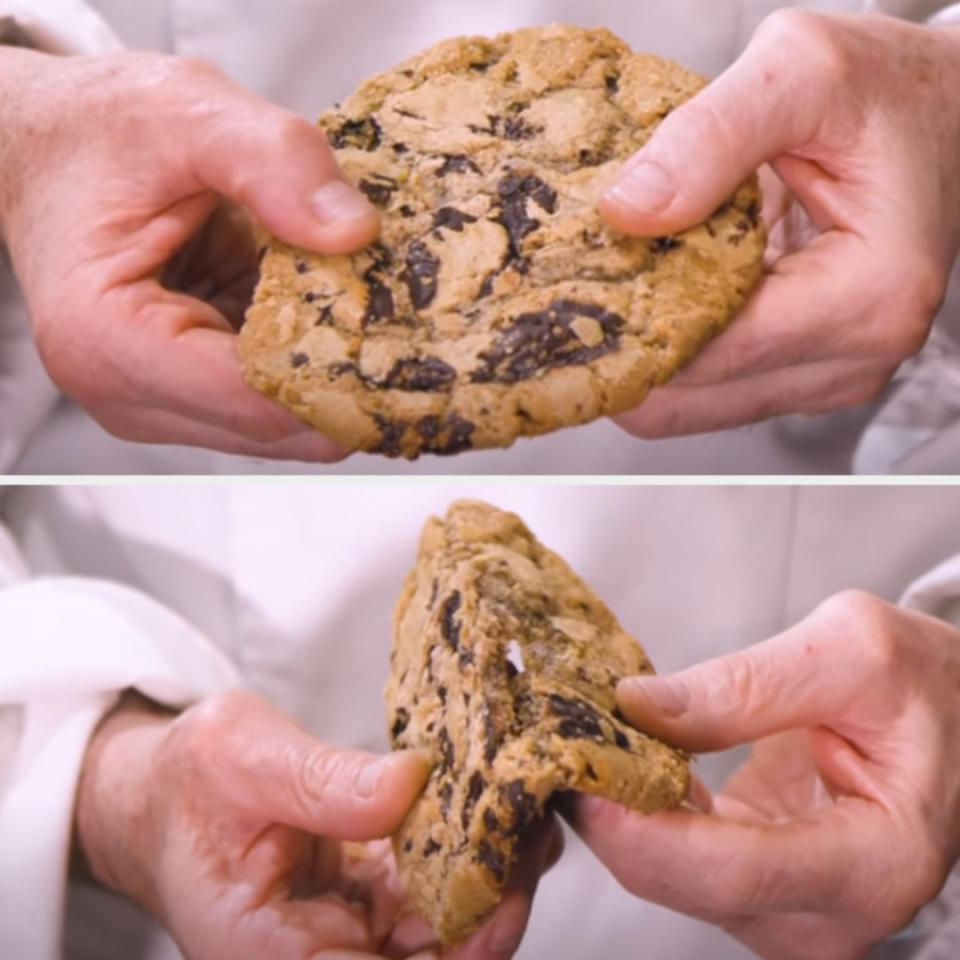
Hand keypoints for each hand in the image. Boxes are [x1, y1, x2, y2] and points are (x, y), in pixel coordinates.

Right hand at [0, 48, 379, 459]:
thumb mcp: (187, 112)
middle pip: (273, 429)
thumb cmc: (95, 133)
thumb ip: (274, 162)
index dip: (338, 387)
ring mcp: (154, 402)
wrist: (50, 148)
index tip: (411, 360)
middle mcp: (125, 391)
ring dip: (332, 383)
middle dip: (348, 390)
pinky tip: (334, 322)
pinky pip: (267, 402)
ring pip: (278, 427)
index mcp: (106, 337)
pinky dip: (308, 368)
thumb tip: (353, 232)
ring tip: (380, 327)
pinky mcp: (182, 395)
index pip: (250, 400)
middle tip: (419, 347)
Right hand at [75, 691, 558, 959]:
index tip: (501, 902)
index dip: (451, 955)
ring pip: (440, 927)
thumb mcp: (243, 760)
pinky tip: (499, 813)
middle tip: (531, 845)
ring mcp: (348, 926)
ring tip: (528, 820)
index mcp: (270, 954)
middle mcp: (317, 954)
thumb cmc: (186, 784)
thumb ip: (324, 782)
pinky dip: (466, 853)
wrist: (166, 790)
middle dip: (488, 914)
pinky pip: (431, 885)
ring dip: (489, 881)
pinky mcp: (368, 892)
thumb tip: (413, 783)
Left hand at [573, 591, 959, 959]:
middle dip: (608, 814)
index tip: (575, 771)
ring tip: (580, 740)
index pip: (727, 871)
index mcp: (874, 863)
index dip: (637, 826)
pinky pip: (676, 858)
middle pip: (682, 883)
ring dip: (615, 810)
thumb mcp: (851, 651)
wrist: (956, 715)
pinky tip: (620, 757)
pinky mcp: (758, 888)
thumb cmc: (928, 685)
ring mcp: (790, 911)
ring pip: (667, 876)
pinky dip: (639, 809)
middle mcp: (830, 914)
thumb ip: (745, 686)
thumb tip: (638, 707)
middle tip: (555, 741)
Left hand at [602, 12, 959, 436]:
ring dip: (642, 358)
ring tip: (612, 297)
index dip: (629, 330)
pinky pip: (708, 392)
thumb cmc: (886, 92)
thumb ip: (710, 136)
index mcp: (867, 294)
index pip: (712, 353)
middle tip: (575, 298)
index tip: (569, 298)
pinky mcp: (804, 374)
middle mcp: (854, 355)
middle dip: (625, 351)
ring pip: (690, 410)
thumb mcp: (800, 70)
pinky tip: (652, 303)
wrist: (937, 113)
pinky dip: (670, 355)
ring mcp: (829, 374)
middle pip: (689, 400)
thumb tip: (627, 210)